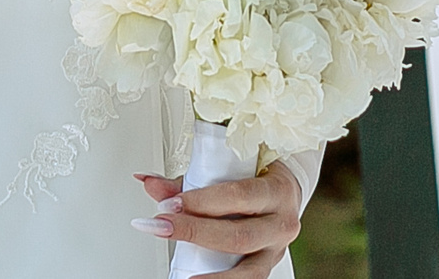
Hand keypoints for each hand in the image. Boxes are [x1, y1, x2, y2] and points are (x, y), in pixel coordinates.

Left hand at [129, 164, 303, 274]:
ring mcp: (277, 249)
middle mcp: (282, 221)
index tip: (170, 204)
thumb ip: (192, 180)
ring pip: (248, 270)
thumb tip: (151, 184)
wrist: (287, 193)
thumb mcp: (231, 169)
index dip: (202, 201)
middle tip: (162, 226)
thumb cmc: (258, 178)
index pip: (240, 195)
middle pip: (239, 234)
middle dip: (196, 232)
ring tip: (185, 276)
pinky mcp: (269, 266)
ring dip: (212, 276)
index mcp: (276, 189)